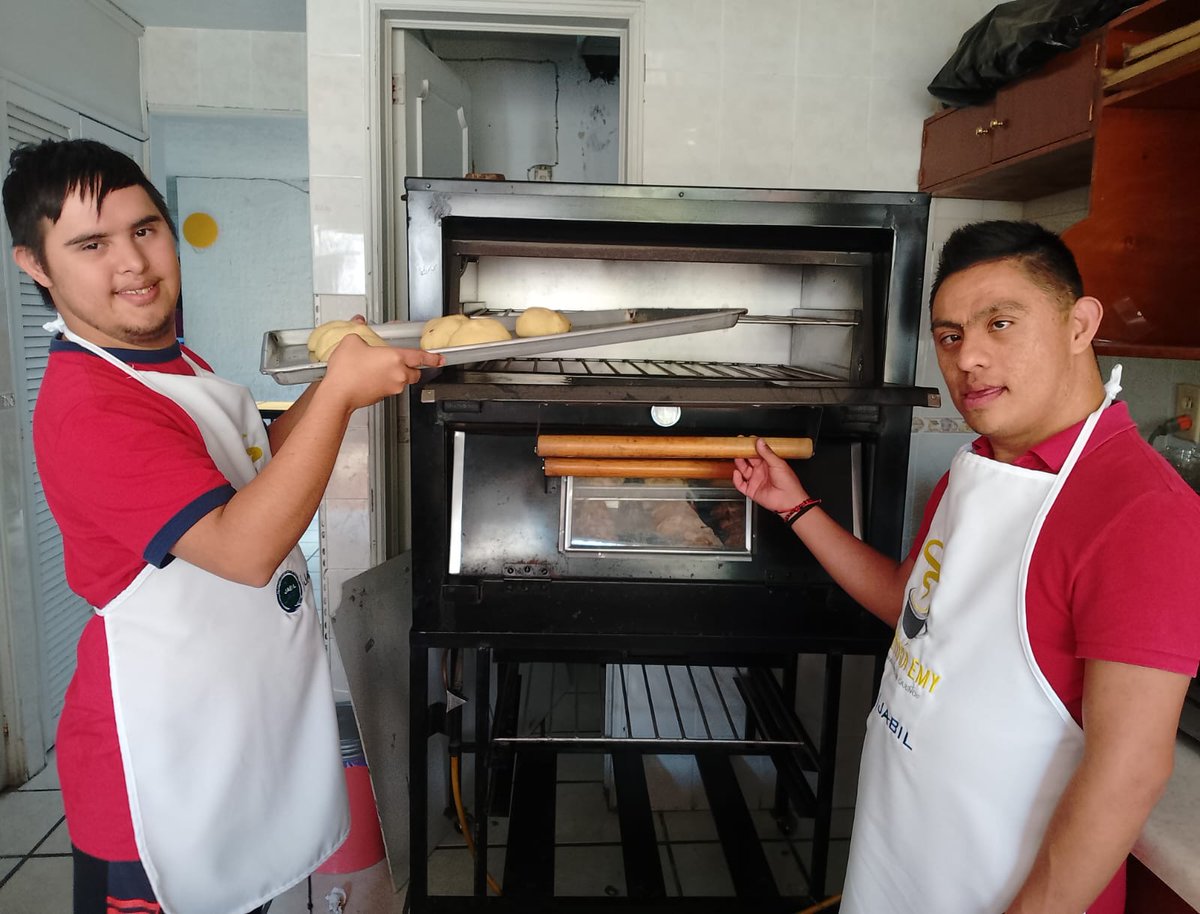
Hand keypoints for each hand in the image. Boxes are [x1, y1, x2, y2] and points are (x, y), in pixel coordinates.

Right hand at [321, 333, 443, 410]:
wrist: (338, 395)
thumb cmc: (346, 372)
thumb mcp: (351, 342)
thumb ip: (359, 330)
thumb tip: (358, 324)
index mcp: (395, 358)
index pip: (420, 357)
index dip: (432, 357)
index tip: (440, 359)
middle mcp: (398, 375)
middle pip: (414, 372)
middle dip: (411, 367)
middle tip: (401, 361)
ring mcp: (391, 388)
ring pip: (402, 380)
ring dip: (396, 374)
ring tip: (379, 367)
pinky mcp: (383, 396)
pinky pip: (390, 387)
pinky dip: (385, 381)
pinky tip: (370, 375)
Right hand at [732, 438, 808, 512]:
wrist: (789, 500)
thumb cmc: (788, 483)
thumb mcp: (778, 464)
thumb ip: (767, 453)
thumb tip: (760, 442)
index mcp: (768, 463)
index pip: (757, 452)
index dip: (751, 446)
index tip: (745, 439)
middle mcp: (761, 471)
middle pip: (748, 460)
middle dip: (742, 454)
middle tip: (737, 448)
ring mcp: (755, 480)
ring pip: (743, 470)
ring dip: (739, 464)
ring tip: (737, 458)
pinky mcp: (751, 490)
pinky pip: (740, 484)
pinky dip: (736, 479)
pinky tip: (737, 474)